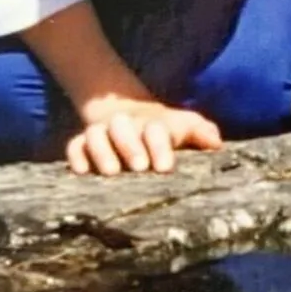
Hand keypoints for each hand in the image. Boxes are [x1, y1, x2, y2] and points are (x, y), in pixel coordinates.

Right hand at [66, 99, 221, 174]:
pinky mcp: (82, 144)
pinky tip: (82, 172)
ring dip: (103, 151)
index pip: (155, 129)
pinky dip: (76, 156)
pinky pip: (74, 146)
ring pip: (96, 135)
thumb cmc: (166, 131)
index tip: (165, 167)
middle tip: (140, 167)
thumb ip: (202, 132)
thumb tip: (216, 144)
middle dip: (130, 145)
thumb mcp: (185, 127)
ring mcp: (102, 133)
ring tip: (112, 172)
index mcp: (152, 123)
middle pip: (122, 127)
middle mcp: (125, 125)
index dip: (159, 146)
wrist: (133, 118)